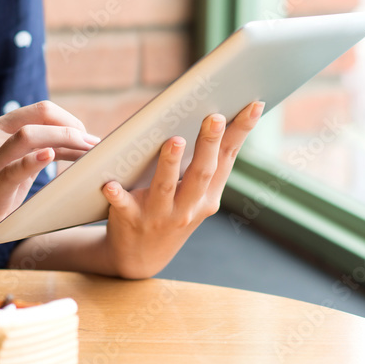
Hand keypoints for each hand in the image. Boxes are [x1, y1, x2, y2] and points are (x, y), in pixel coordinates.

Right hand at [0, 101, 98, 269]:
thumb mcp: (12, 170)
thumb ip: (36, 153)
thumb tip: (76, 142)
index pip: (39, 111)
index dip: (69, 120)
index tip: (88, 137)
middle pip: (38, 117)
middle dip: (73, 128)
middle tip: (94, 145)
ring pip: (28, 135)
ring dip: (65, 139)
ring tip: (88, 152)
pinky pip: (14, 168)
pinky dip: (35, 160)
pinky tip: (51, 156)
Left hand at [101, 101, 264, 278]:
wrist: (139, 259)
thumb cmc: (170, 214)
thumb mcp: (195, 197)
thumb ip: (205, 166)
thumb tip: (217, 117)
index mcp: (208, 196)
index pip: (227, 158)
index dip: (240, 132)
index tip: (253, 105)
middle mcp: (188, 207)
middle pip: (201, 172)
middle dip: (209, 144)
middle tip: (214, 117)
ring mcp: (160, 215)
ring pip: (166, 187)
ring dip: (170, 164)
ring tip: (174, 140)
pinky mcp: (131, 221)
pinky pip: (124, 207)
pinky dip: (118, 196)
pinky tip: (111, 185)